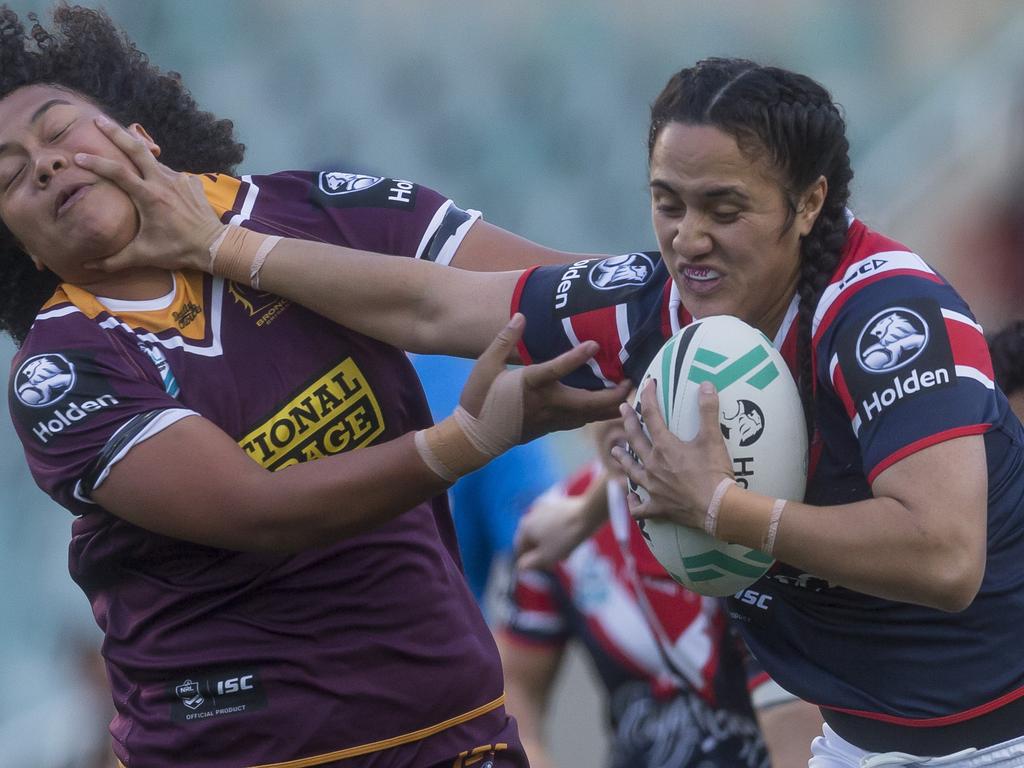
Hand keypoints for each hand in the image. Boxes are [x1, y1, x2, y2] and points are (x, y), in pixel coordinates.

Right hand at [74, 117, 223, 273]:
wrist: (214, 246)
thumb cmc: (177, 250)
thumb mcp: (144, 255)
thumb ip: (114, 260)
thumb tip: (87, 267)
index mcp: (149, 196)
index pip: (117, 173)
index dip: (96, 163)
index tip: (78, 156)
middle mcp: (164, 181)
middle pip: (137, 149)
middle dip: (116, 132)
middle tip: (98, 119)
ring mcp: (181, 179)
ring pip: (155, 161)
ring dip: (139, 155)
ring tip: (125, 148)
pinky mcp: (193, 182)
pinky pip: (172, 173)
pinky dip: (160, 173)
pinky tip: (156, 180)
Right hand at [460, 314, 628, 446]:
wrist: (475, 438)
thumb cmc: (478, 399)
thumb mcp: (485, 366)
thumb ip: (505, 339)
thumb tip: (521, 316)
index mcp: (529, 385)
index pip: (556, 369)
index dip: (576, 357)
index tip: (595, 345)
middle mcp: (547, 404)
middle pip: (590, 402)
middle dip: (615, 393)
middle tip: (633, 379)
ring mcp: (552, 419)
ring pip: (591, 416)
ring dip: (611, 404)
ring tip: (629, 390)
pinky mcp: (553, 427)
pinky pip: (583, 421)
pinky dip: (599, 413)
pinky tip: (608, 404)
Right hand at [514, 488, 601, 570]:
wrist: (587, 515)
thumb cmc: (565, 538)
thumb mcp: (546, 557)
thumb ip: (530, 564)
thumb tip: (520, 567)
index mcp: (525, 527)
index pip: (520, 548)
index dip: (528, 562)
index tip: (538, 570)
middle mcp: (531, 514)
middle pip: (533, 539)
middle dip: (542, 553)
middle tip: (553, 564)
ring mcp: (545, 507)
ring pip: (544, 531)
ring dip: (551, 544)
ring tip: (565, 555)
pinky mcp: (558, 504)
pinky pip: (554, 522)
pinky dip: (558, 532)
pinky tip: (570, 540)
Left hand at [611, 380, 732, 529]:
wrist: (717, 508)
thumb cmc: (714, 472)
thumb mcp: (713, 438)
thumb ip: (708, 410)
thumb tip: (706, 385)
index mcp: (664, 447)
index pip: (651, 415)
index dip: (648, 397)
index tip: (648, 384)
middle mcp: (653, 465)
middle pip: (635, 439)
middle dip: (628, 421)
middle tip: (622, 409)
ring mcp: (653, 487)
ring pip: (631, 470)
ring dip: (622, 458)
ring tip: (614, 450)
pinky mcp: (658, 507)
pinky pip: (640, 507)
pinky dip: (634, 502)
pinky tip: (632, 497)